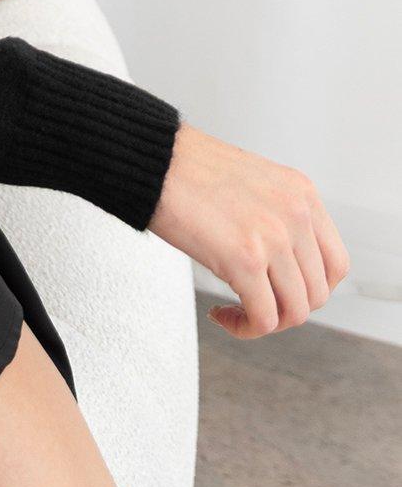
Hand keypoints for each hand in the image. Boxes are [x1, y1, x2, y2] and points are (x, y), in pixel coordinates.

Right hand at [147, 122, 349, 334]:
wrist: (151, 157)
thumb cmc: (186, 169)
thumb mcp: (254, 183)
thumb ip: (277, 217)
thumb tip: (281, 266)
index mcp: (302, 194)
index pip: (335, 264)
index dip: (310, 289)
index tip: (282, 292)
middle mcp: (296, 215)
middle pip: (317, 293)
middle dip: (285, 309)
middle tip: (254, 305)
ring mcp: (274, 237)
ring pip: (294, 311)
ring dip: (266, 322)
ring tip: (236, 312)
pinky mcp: (244, 259)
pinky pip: (263, 318)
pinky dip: (244, 328)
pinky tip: (221, 315)